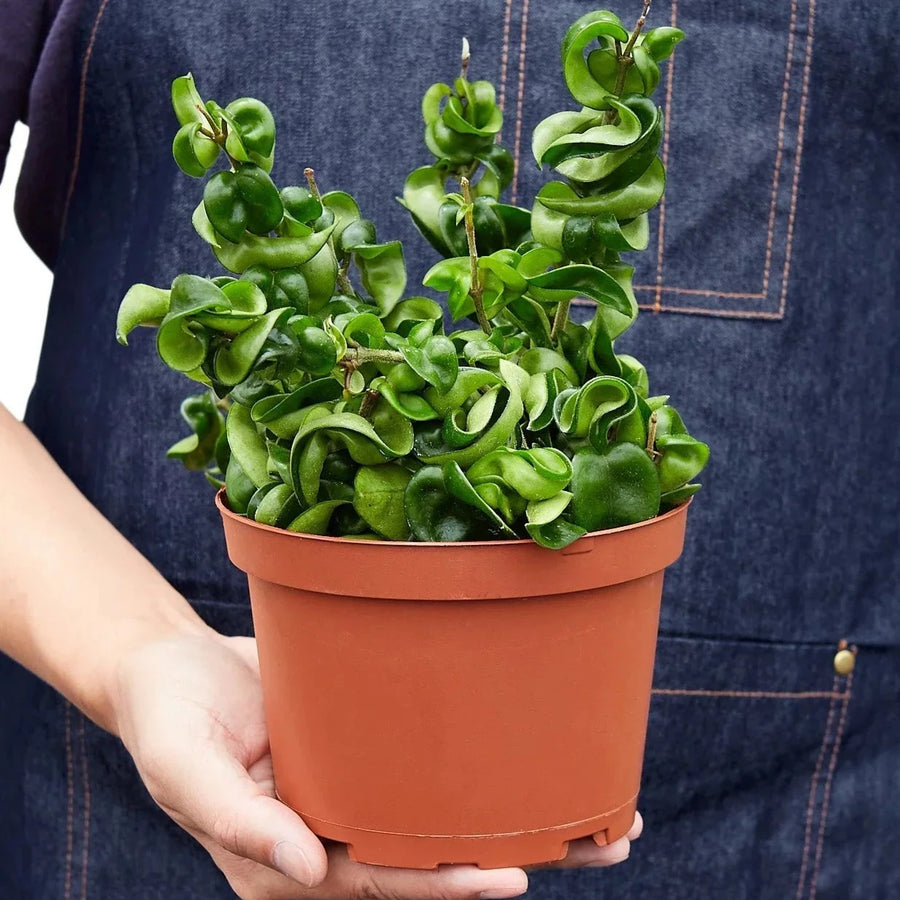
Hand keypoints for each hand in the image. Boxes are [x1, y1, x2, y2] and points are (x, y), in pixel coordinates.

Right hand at [112, 632, 640, 898]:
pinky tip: (537, 753)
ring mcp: (355, 791)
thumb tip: (303, 866)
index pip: (381, 883)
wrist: (170, 666)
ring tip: (607, 813)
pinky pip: (430, 764)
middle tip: (605, 840)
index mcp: (290, 860)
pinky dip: (483, 766)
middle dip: (515, 857)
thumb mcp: (183, 769)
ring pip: (444, 816)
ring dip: (522, 818)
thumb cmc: (167, 720)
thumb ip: (236, 820)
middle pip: (432, 860)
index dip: (444, 887)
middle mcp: (333, 836)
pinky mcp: (368, 747)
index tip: (513, 878)